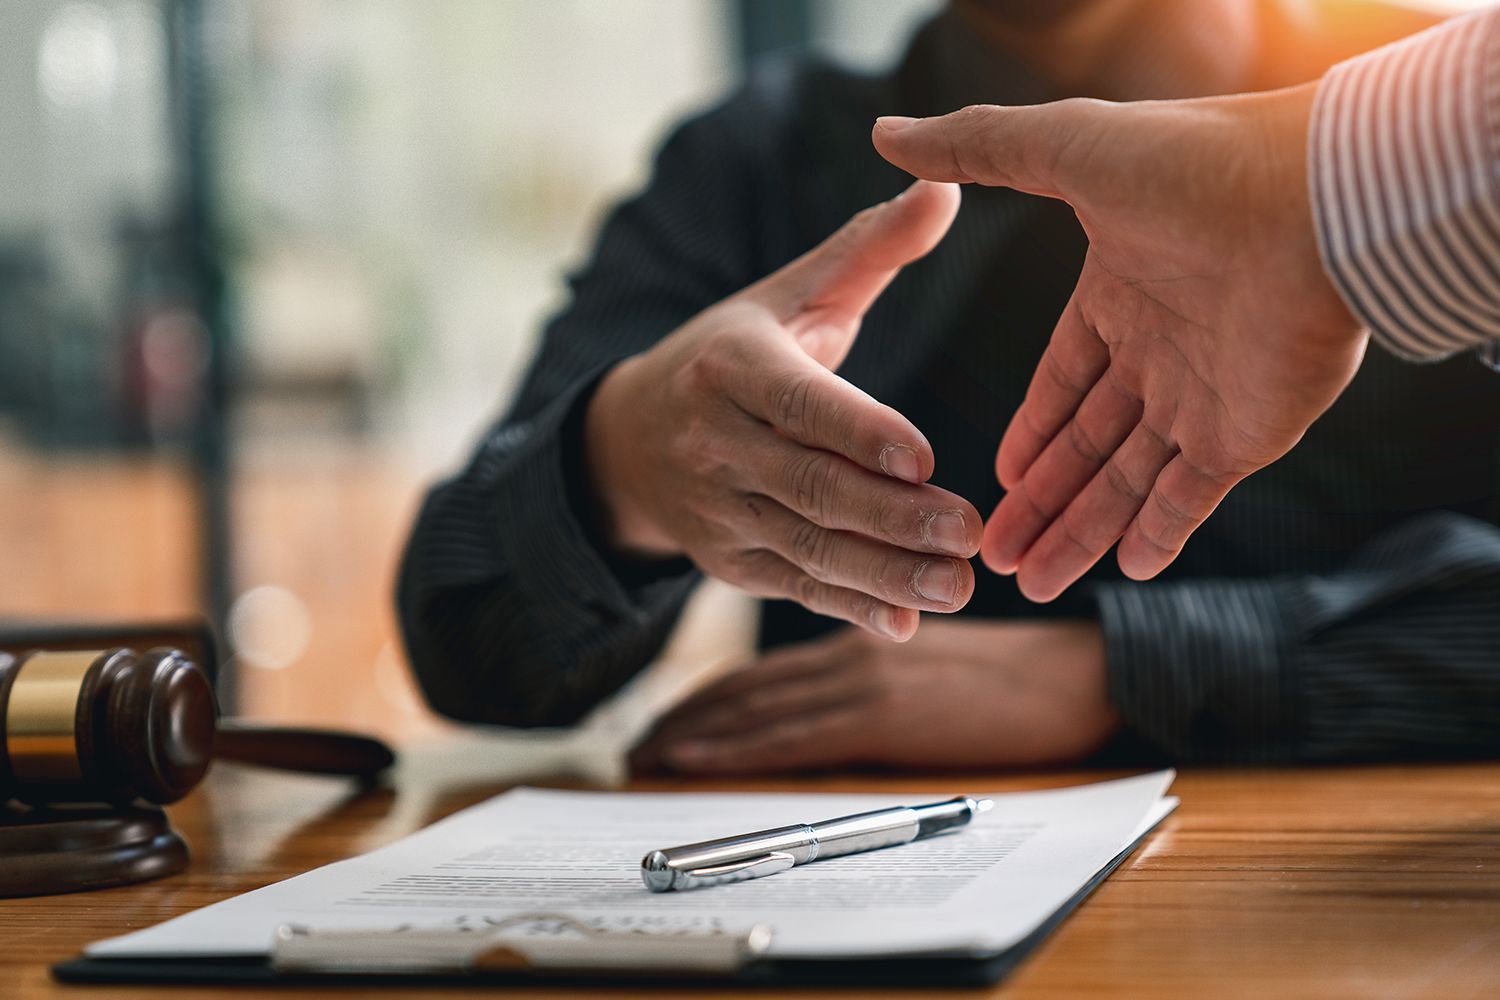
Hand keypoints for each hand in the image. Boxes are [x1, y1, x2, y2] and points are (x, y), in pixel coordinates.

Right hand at [586, 181, 982, 640]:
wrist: (631, 439)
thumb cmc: (733, 355)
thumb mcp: (787, 295)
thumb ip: (868, 250)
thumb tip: (946, 186)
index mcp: (733, 366)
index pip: (800, 403)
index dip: (859, 433)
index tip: (923, 457)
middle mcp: (717, 442)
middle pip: (811, 486)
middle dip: (892, 517)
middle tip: (970, 532)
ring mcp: (720, 509)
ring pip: (808, 547)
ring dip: (884, 574)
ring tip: (957, 586)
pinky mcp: (730, 561)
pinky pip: (795, 587)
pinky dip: (849, 608)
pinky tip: (905, 623)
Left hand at [630, 619, 1118, 773]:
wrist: (1075, 674)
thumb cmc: (1016, 677)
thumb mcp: (933, 663)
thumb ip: (878, 675)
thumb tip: (832, 709)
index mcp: (860, 640)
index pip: (764, 672)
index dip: (708, 697)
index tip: (666, 723)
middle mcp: (849, 655)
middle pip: (745, 690)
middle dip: (684, 718)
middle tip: (634, 744)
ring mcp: (862, 683)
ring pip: (754, 710)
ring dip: (693, 735)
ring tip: (646, 756)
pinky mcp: (882, 715)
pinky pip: (790, 736)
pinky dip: (735, 747)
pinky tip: (696, 757)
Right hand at [873, 85, 1366, 600]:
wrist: (1313, 200)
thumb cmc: (1194, 165)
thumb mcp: (1065, 149)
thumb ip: (978, 148)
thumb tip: (887, 134)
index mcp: (1119, 295)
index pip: (1063, 382)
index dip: (1029, 432)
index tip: (996, 479)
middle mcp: (1161, 351)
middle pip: (1086, 445)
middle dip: (1039, 502)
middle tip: (990, 556)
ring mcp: (1205, 396)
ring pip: (1129, 481)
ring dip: (1081, 531)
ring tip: (1030, 583)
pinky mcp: (1249, 432)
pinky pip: (1193, 497)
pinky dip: (1161, 534)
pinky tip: (1122, 571)